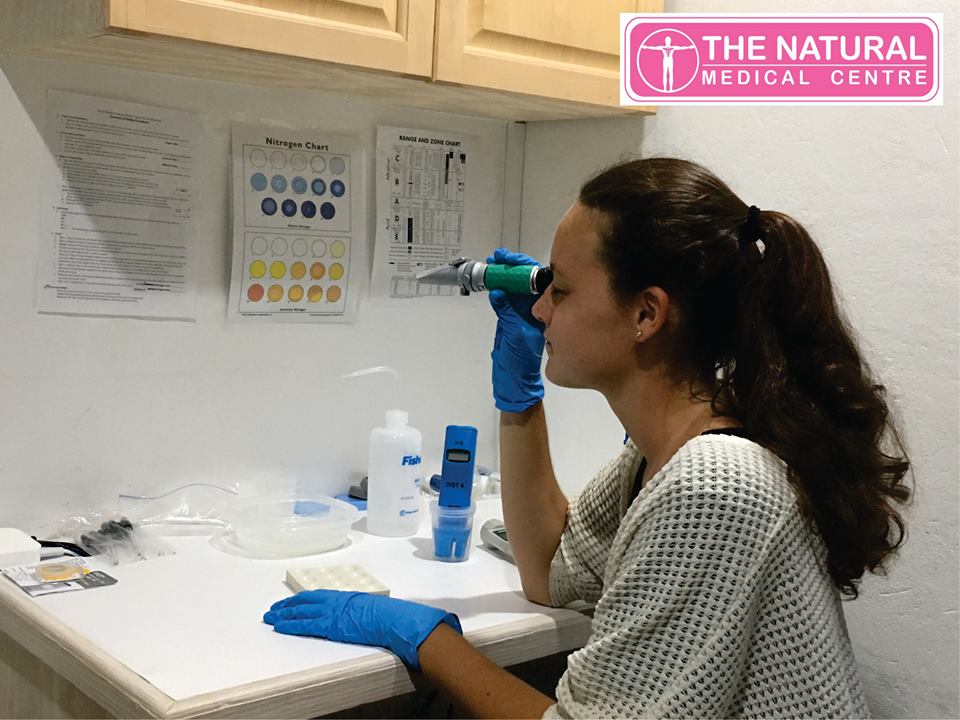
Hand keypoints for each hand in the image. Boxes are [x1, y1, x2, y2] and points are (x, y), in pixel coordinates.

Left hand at [263, 590, 461, 670]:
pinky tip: (279, 627)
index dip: (300, 599)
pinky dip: (290, 625)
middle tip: (272, 609)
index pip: (316, 596)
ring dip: (283, 614)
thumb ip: (357, 609)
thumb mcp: (369, 606)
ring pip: (300, 611)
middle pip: (304, 601)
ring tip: (270, 617)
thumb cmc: (386, 614)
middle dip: (286, 605)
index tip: (289, 602)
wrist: (392, 618)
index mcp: (343, 596)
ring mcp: (331, 612)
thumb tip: (356, 615)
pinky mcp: (330, 625)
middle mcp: (334, 601)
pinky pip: (305, 625)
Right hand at [487, 247, 545, 412]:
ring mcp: (523, 312)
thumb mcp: (515, 333)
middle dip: (512, 267)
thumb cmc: (520, 361)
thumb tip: (499, 292)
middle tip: (498, 258)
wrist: (513, 378)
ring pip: (516, 287)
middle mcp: (535, 309)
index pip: (537, 282)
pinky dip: (500, 287)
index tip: (509, 260)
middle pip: (526, 281)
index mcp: (545, 311)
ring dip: (505, 275)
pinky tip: (493, 280)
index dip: (523, 267)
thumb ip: (507, 312)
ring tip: (493, 264)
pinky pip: (507, 298)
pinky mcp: (511, 317)